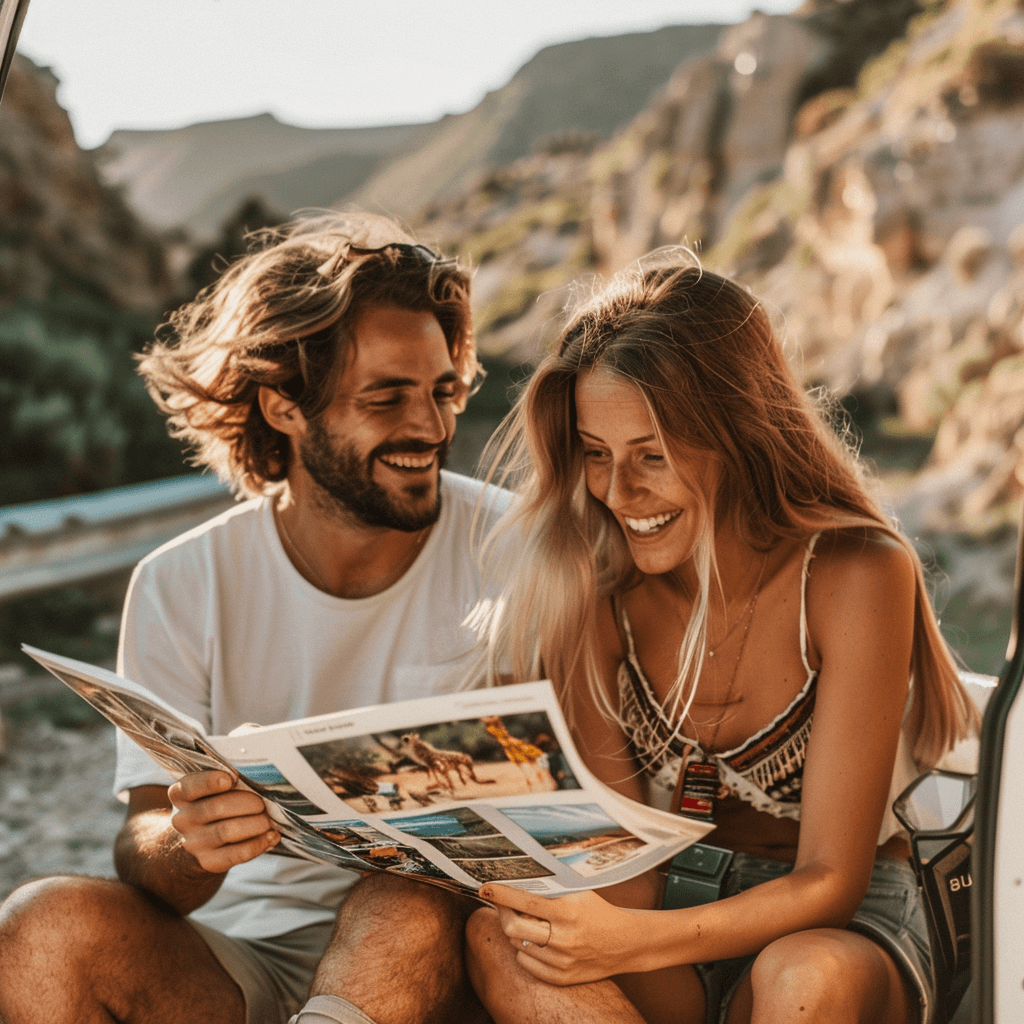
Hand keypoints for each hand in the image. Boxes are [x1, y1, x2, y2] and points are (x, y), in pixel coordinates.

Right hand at [167, 771, 278, 873]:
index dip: (210, 782)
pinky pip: (237, 854)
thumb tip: (260, 780)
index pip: (190, 787)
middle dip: (247, 803)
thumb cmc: (217, 800)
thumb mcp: (214, 787)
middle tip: (263, 803)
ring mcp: (194, 842)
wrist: (202, 837)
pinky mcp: (208, 861)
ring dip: (255, 824)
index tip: (230, 779)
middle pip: (216, 808)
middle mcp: (182, 819)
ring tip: (268, 820)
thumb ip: (229, 779)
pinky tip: (272, 836)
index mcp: (181, 794)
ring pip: (227, 831)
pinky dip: (259, 843)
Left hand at [478, 883, 645, 984]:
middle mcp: (564, 938)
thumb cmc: (597, 911)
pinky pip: (527, 963)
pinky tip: (536, 941)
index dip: (500, 893)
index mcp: (568, 911)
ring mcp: (562, 961)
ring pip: (518, 945)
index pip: (524, 901)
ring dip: (515, 932)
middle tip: (502, 903)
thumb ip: (550, 887)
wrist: (625, 943)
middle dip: (502, 912)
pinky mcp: (562, 978)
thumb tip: (516, 876)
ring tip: (526, 922)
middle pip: (513, 928)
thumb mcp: (579, 891)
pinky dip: (525, 950)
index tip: (485, 887)